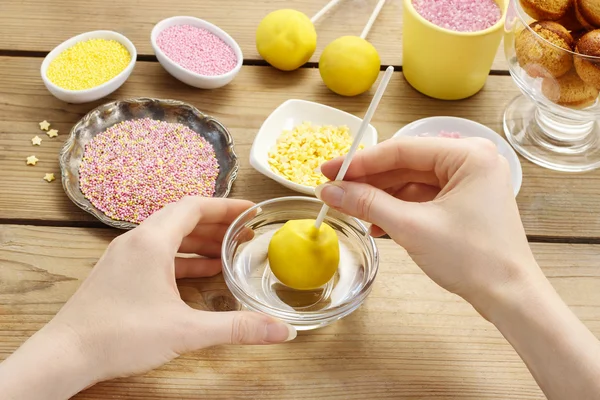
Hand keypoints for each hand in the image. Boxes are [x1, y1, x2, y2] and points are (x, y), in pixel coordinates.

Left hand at [0, 197, 294, 398]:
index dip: (226, 206)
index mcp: (151, 242)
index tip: (250, 211)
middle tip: (245, 230)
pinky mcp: (119, 273)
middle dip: (217, 222)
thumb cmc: (120, 336)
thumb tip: (282, 332)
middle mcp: (136, 241)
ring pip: (169, 235)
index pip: (194, 206)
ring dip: (200, 239)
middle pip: (183, 217)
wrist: (66, 355)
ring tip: (229, 249)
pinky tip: (201, 271)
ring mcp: (124, 256)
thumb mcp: (186, 331)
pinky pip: (157, 253)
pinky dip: (182, 257)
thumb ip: (237, 328)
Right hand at [316, 137, 540, 313]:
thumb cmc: (473, 259)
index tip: (328, 170)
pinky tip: (376, 224)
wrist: (509, 297)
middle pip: (406, 164)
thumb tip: (330, 191)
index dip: (360, 162)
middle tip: (333, 190)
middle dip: (368, 182)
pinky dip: (398, 209)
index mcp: (468, 154)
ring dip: (380, 198)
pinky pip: (422, 198)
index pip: (402, 149)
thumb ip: (367, 204)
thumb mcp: (412, 227)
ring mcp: (469, 183)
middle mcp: (471, 161)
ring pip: (411, 182)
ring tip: (350, 210)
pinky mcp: (464, 202)